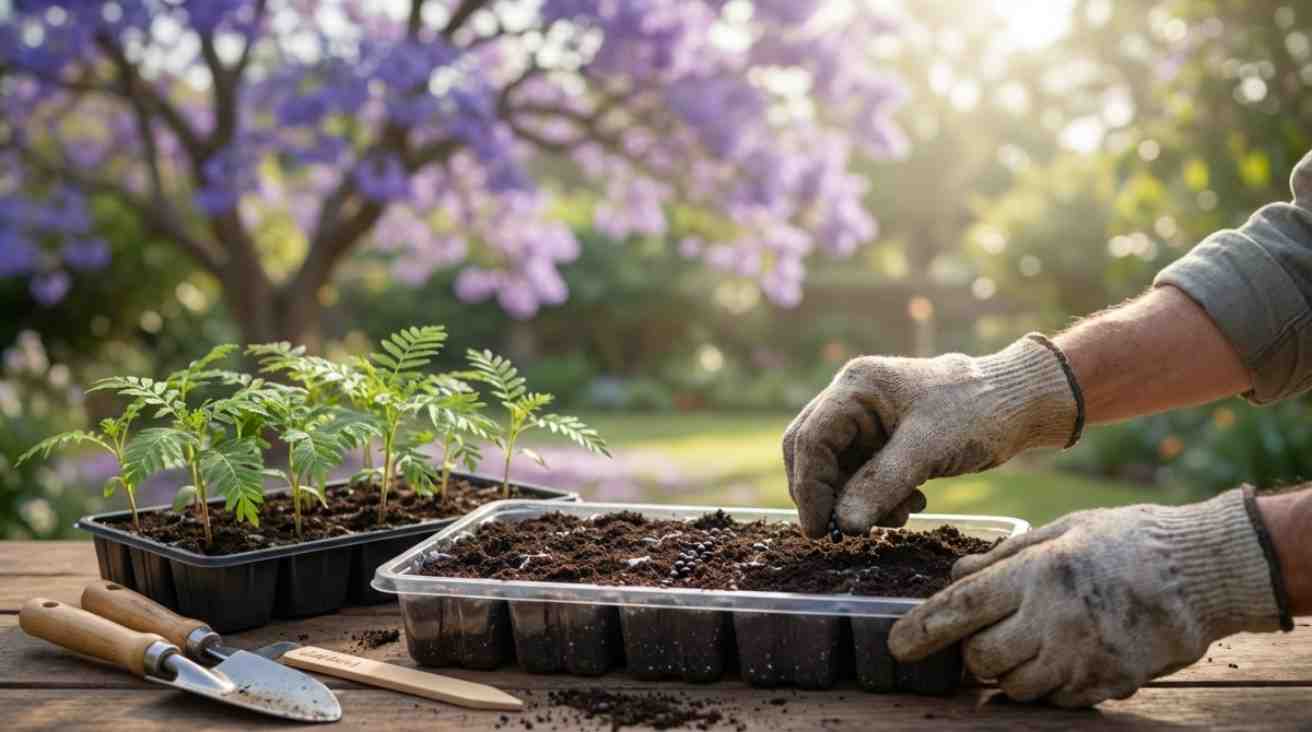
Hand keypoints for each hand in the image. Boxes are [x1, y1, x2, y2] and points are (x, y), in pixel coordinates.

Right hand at [783, 335, 1077, 537]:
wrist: (1018, 402)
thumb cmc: (977, 412)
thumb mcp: (928, 449)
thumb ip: (881, 484)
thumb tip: (842, 524)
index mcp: (856, 387)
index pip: (810, 439)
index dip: (808, 487)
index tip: (820, 529)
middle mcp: (852, 398)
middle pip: (812, 453)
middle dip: (827, 495)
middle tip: (842, 533)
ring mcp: (865, 419)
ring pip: (836, 468)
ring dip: (857, 501)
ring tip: (899, 516)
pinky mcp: (882, 438)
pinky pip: (861, 474)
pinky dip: (876, 497)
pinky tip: (910, 504)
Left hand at [888, 489, 1286, 706]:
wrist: (1202, 572)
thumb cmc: (1128, 540)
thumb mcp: (1062, 530)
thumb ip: (1004, 555)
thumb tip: (956, 574)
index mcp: (1037, 574)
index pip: (961, 609)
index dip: (922, 630)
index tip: (897, 646)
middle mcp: (1054, 621)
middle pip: (982, 660)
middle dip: (971, 655)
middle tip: (980, 638)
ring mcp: (1082, 658)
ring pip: (1015, 688)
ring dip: (1007, 673)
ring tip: (1026, 644)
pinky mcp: (1108, 683)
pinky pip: (1056, 699)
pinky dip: (1046, 685)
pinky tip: (1062, 656)